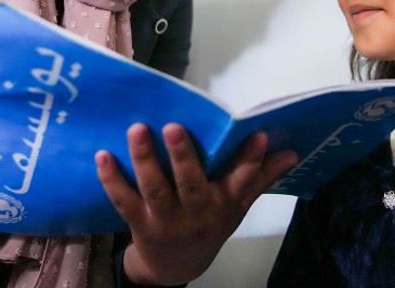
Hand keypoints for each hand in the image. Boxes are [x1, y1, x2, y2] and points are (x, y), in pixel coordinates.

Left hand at [95, 123, 297, 285]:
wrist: (175, 267)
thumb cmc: (209, 225)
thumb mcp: (238, 206)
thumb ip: (261, 177)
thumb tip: (291, 151)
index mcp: (224, 203)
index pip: (242, 180)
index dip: (251, 159)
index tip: (259, 135)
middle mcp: (197, 212)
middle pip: (191, 183)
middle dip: (184, 155)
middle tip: (174, 127)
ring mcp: (166, 219)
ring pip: (155, 188)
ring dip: (145, 159)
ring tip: (137, 129)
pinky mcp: (139, 223)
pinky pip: (123, 200)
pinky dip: (111, 179)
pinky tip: (103, 156)